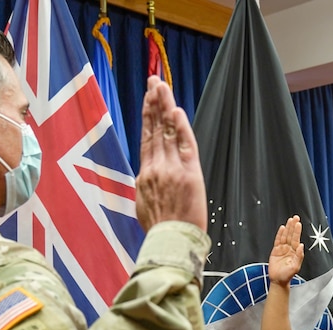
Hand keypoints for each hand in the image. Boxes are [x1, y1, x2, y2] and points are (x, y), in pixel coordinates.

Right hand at [136, 76, 206, 231]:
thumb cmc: (160, 232)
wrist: (170, 244)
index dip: (147, 118)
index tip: (148, 100)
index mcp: (145, 176)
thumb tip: (145, 181)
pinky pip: (184, 145)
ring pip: (167, 132)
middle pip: (155, 129)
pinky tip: (176, 110)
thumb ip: (146, 189)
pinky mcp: (188, 174)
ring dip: (164, 108)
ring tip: (162, 86)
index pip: (147, 139)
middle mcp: (155, 168)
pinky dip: (180, 128)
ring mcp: (170, 170)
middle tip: (154, 81)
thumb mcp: (144, 208)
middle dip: (154, 103)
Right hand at [268, 216, 303, 285]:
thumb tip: (301, 246)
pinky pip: (277, 241)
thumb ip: (299, 256)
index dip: (297, 231)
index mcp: (295, 252)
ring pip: (285, 236)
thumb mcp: (295, 267)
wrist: (278, 281)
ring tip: (289, 220)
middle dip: (293, 226)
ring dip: (287, 228)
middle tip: (295, 218)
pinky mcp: (275, 251)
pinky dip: (279, 234)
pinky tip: (282, 228)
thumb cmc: (287, 275)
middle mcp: (289, 249)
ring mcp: (282, 249)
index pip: (296, 239)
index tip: (298, 224)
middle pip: (291, 235)